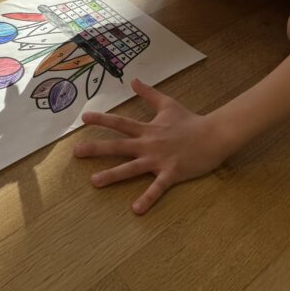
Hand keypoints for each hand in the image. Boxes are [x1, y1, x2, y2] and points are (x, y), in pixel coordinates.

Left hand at [74, 79, 227, 213]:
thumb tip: (134, 80)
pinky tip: (135, 210)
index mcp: (147, 129)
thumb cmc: (190, 121)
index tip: (83, 118)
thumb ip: (149, 93)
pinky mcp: (171, 173)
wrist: (214, 135)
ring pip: (131, 168)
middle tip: (75, 152)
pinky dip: (147, 199)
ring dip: (112, 175)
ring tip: (95, 182)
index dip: (101, 119)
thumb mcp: (168, 103)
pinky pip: (157, 188)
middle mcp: (148, 144)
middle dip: (96, 148)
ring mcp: (159, 159)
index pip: (120, 123)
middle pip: (118, 146)